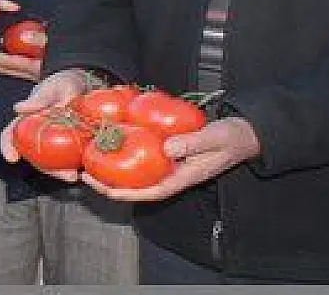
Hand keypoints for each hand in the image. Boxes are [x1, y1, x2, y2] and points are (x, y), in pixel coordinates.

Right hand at [0, 68, 92, 182]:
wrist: (83, 83)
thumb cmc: (64, 83)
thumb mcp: (55, 87)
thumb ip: (39, 98)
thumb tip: (18, 108)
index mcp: (27, 119)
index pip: (9, 134)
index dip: (7, 146)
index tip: (12, 158)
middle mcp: (36, 134)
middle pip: (34, 156)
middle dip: (47, 170)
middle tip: (63, 175)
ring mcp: (52, 142)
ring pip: (51, 162)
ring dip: (61, 172)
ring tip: (73, 176)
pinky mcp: (69, 145)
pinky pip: (68, 158)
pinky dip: (74, 166)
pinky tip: (84, 169)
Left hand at [82, 116, 261, 201]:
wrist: (243, 133)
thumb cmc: (231, 138)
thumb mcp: (213, 138)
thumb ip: (192, 143)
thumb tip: (165, 149)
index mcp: (183, 177)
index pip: (150, 192)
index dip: (126, 194)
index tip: (104, 191)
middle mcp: (173, 174)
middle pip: (138, 186)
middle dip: (110, 184)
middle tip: (85, 175)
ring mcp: (170, 165)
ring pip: (138, 173)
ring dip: (115, 170)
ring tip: (91, 161)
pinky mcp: (169, 153)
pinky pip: (144, 157)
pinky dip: (127, 153)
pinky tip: (113, 143)